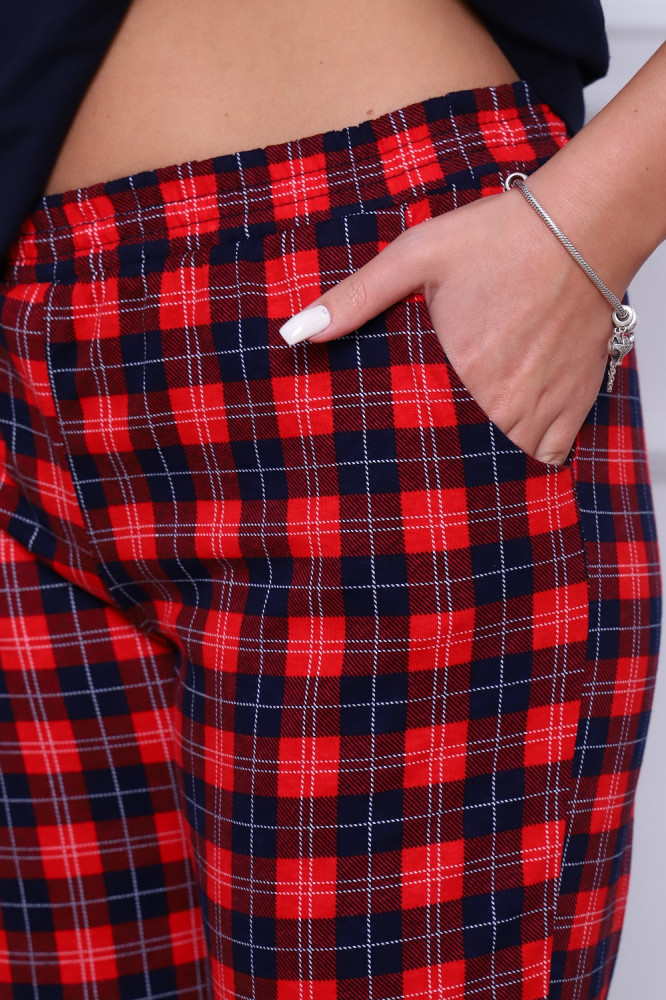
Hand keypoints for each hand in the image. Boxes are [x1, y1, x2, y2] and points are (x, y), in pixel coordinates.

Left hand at [280, 186, 614, 465]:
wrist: (583, 224)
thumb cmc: (501, 236)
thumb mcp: (416, 255)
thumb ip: (356, 296)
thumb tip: (296, 332)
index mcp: (463, 372)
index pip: (426, 439)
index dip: (413, 447)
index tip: (404, 443)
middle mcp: (505, 401)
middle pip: (468, 456)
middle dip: (451, 455)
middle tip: (437, 439)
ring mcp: (545, 405)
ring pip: (511, 460)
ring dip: (490, 454)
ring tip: (472, 437)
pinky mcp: (578, 401)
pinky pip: (553, 453)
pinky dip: (536, 450)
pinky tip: (517, 430)